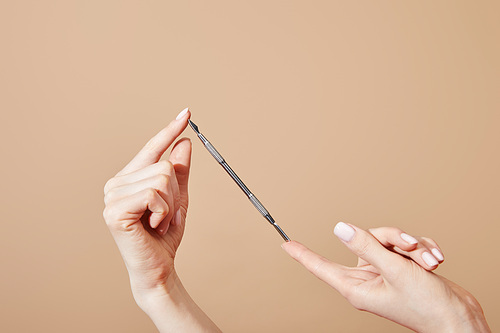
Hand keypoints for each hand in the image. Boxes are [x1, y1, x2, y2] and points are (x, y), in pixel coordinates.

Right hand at [103, 108, 191, 304]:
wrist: (157, 266)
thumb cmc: (165, 234)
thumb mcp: (178, 197)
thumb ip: (179, 171)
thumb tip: (184, 143)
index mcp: (129, 178)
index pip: (152, 148)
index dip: (169, 130)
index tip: (186, 112)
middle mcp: (116, 183)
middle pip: (164, 165)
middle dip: (175, 194)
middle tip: (164, 215)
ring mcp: (112, 196)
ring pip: (162, 179)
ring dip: (171, 205)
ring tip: (159, 222)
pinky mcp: (115, 211)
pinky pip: (155, 194)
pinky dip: (164, 212)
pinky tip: (154, 226)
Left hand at [282, 222, 489, 331]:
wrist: (459, 317)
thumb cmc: (426, 305)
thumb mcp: (395, 270)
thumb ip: (366, 246)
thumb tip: (340, 229)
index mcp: (356, 287)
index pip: (321, 268)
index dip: (303, 254)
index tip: (285, 245)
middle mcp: (367, 278)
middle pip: (365, 241)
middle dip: (392, 239)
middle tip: (410, 248)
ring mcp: (384, 272)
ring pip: (388, 240)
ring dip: (412, 247)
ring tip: (428, 261)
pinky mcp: (400, 268)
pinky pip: (403, 247)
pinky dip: (421, 250)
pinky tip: (433, 260)